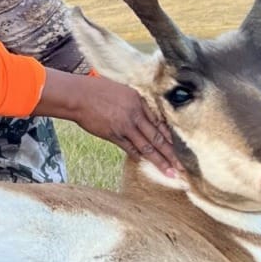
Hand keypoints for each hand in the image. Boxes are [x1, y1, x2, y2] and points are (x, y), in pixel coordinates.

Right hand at [46, 72, 178, 175]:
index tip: (181, 148)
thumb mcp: (122, 90)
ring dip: (160, 161)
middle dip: (171, 154)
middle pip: (158, 137)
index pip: (160, 123)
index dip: (171, 137)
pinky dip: (139, 156)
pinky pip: (130, 148)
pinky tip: (146, 163)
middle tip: (182, 167)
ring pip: (147, 146)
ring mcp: (125, 126)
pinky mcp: (113, 134)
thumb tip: (144, 115)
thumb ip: (135, 102)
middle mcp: (136, 114)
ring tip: (170, 172)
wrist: (78, 96)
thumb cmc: (97, 89)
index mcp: (140, 102)